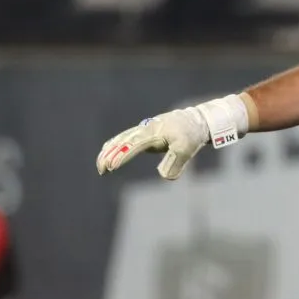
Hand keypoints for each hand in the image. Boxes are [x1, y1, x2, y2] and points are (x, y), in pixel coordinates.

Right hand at [96, 95, 248, 179]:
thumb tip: (164, 177)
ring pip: (121, 139)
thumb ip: (175, 163)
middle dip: (110, 154)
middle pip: (122, 141)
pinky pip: (125, 139)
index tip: (112, 166)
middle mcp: (145, 129)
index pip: (134, 145)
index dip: (123, 156)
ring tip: (101, 167)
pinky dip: (115, 146)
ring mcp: (144, 130)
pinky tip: (107, 153)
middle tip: (102, 169)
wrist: (198, 121)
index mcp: (154, 132)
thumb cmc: (192, 135)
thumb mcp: (187, 149)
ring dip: (109, 151)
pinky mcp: (145, 133)